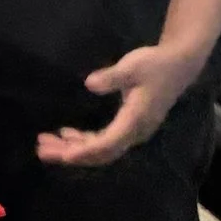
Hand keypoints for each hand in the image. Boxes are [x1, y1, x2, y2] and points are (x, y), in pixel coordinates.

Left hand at [38, 41, 202, 167]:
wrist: (179, 65)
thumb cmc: (155, 65)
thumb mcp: (132, 67)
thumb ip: (112, 77)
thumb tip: (90, 84)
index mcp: (135, 121)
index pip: (107, 144)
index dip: (84, 151)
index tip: (63, 155)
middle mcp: (134, 132)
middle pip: (100, 153)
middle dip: (71, 153)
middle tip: (42, 150)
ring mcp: (132, 131)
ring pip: (101, 149)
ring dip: (74, 147)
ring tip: (46, 143)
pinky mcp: (129, 126)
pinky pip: (105, 140)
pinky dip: (85, 140)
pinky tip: (67, 134)